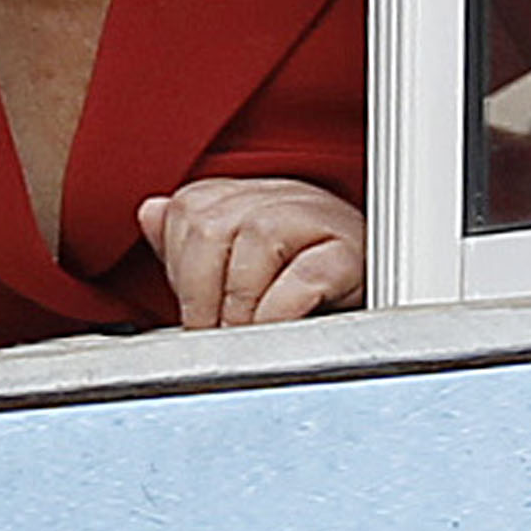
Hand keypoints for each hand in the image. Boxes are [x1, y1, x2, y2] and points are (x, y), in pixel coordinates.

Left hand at [139, 177, 367, 334]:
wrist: (380, 293)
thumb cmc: (306, 284)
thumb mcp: (237, 264)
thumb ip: (189, 243)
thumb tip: (150, 212)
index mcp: (247, 195)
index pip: (188, 212)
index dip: (181, 271)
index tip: (194, 314)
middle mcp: (281, 197)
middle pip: (212, 224)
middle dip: (203, 292)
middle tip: (213, 334)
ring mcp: (319, 219)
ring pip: (256, 238)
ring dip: (240, 302)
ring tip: (244, 335)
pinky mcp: (351, 255)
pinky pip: (306, 276)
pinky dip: (280, 310)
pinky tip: (274, 331)